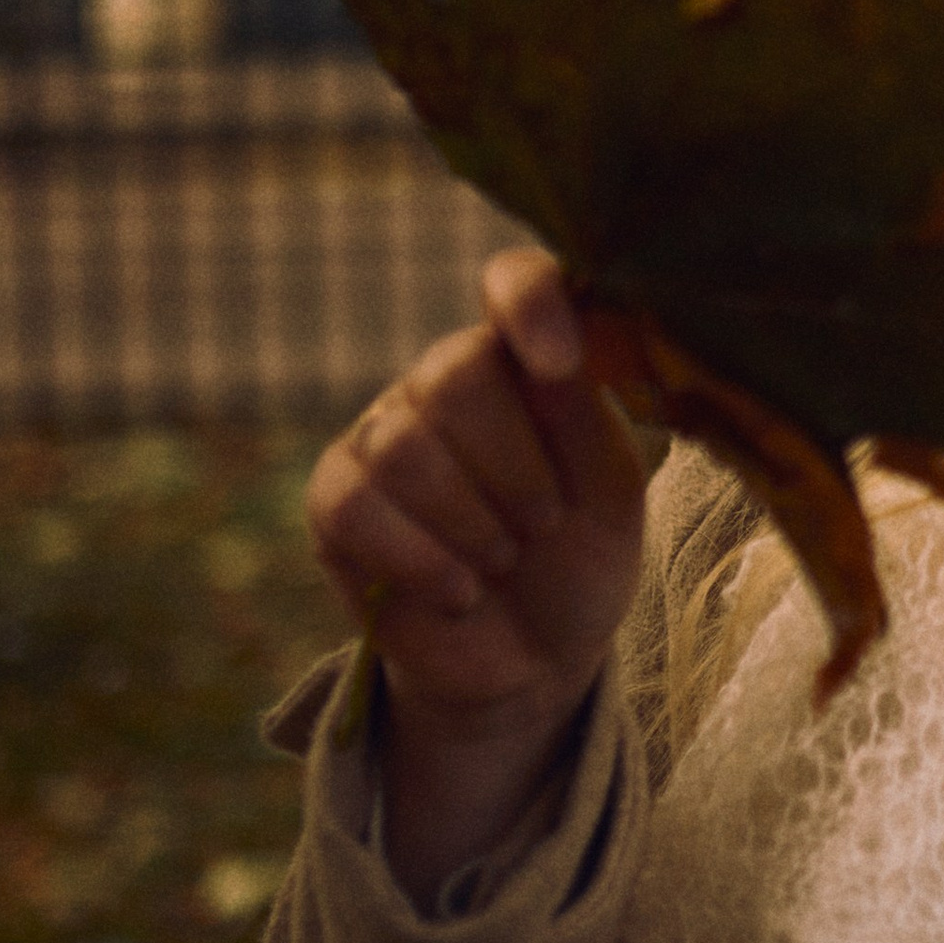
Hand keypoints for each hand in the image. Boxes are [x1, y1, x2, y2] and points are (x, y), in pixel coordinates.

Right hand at [304, 249, 647, 903]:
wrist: (532, 660)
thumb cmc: (580, 558)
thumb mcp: (609, 494)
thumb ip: (583, 421)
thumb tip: (550, 358)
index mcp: (526, 358)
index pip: (515, 282)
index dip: (530, 305)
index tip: (559, 365)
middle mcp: (445, 379)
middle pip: (454, 373)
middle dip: (513, 467)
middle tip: (543, 524)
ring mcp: (382, 433)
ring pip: (403, 445)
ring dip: (471, 521)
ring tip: (503, 560)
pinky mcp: (334, 498)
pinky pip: (355, 506)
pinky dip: (418, 558)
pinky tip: (458, 591)